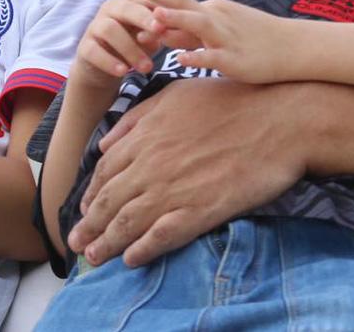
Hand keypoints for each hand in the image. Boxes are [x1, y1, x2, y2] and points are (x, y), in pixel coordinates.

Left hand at [66, 77, 303, 266]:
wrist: (277, 119)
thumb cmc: (231, 100)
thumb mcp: (176, 94)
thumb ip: (137, 118)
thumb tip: (106, 142)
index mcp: (146, 135)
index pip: (106, 170)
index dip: (92, 192)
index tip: (86, 208)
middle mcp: (152, 163)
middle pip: (109, 200)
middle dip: (88, 224)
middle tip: (76, 243)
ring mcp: (174, 188)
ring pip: (128, 222)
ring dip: (107, 243)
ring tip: (94, 256)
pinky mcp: (199, 210)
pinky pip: (162, 236)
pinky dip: (143, 250)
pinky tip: (132, 260)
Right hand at [71, 0, 163, 91]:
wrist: (104, 68)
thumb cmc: (133, 45)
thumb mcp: (148, 38)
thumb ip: (157, 32)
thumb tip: (168, 30)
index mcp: (128, 1)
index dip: (158, 4)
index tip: (175, 15)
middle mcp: (109, 9)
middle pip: (126, 7)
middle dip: (144, 18)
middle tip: (160, 31)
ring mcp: (95, 26)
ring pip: (110, 30)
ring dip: (130, 48)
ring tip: (147, 67)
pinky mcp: (84, 47)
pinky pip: (94, 51)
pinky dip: (109, 62)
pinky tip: (123, 72)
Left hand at [129, 0, 289, 83]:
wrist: (296, 46)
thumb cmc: (259, 38)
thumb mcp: (224, 29)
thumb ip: (193, 33)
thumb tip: (164, 34)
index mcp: (212, 10)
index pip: (176, 3)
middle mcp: (217, 18)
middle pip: (181, 2)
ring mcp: (226, 37)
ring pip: (198, 25)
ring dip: (176, 20)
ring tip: (153, 18)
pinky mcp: (235, 59)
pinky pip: (213, 57)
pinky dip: (197, 56)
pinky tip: (181, 60)